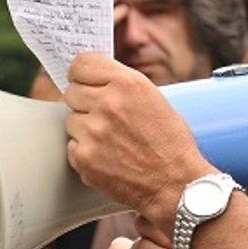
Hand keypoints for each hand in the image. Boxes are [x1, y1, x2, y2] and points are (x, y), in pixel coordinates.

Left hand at [64, 53, 214, 226]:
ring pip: (71, 120)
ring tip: (112, 140)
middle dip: (85, 102)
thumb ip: (122, 84)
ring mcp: (93, 132)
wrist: (176, 185)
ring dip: (86, 128)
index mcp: (128, 83)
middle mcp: (108, 103)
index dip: (83, 74)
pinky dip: (85, 151)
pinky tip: (108, 156)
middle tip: (104, 116)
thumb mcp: (155, 99)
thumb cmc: (171, 144)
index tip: (86, 82)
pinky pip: (72, 146)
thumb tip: (93, 79)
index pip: (81, 63)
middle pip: (72, 92)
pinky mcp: (84, 158)